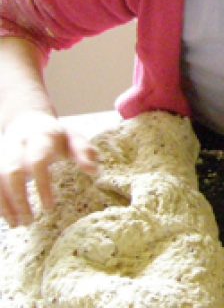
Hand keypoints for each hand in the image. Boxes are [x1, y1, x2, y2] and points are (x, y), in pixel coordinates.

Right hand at [0, 111, 97, 226]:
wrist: (27, 121)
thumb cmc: (56, 136)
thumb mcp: (74, 139)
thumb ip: (83, 152)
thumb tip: (93, 171)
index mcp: (40, 137)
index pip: (37, 162)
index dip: (42, 185)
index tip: (49, 207)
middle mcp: (16, 144)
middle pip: (11, 172)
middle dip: (19, 199)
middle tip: (30, 221)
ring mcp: (1, 153)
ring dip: (4, 204)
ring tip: (17, 224)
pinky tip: (6, 217)